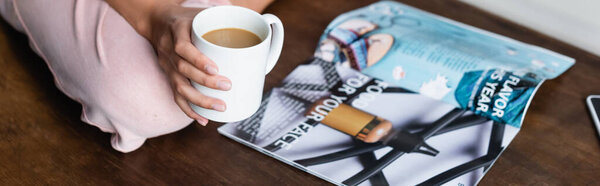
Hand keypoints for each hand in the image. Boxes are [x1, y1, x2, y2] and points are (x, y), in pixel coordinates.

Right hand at [148, 4, 230, 124]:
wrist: (156, 20)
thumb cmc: (187, 18)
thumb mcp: (202, 13)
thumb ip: (225, 19)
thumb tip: (262, 31)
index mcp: (177, 31)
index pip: (183, 48)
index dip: (198, 60)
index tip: (215, 68)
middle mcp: (169, 50)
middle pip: (183, 69)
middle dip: (206, 82)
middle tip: (228, 86)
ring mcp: (167, 65)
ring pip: (179, 86)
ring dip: (200, 100)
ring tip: (220, 107)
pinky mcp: (169, 76)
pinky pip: (176, 96)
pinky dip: (189, 110)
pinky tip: (203, 119)